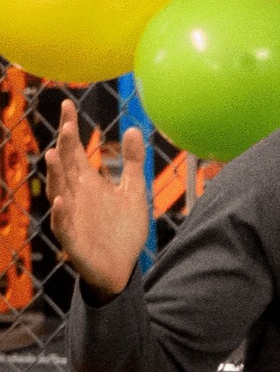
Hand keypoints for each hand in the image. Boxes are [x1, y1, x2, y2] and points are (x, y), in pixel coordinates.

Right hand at [47, 103, 149, 297]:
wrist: (123, 267)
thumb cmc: (122, 229)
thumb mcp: (134, 191)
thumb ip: (133, 163)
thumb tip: (133, 129)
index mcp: (88, 183)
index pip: (76, 150)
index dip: (71, 128)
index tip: (68, 103)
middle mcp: (76, 196)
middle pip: (66, 167)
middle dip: (65, 148)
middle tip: (66, 125)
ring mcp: (72, 217)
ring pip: (59, 192)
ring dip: (55, 175)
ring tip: (54, 155)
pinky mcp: (73, 240)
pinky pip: (63, 224)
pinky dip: (61, 212)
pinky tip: (60, 199)